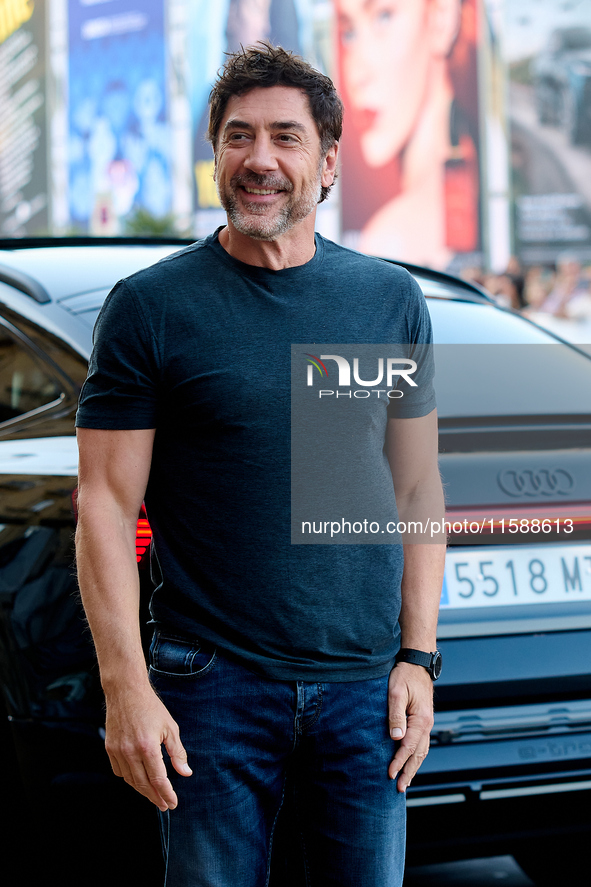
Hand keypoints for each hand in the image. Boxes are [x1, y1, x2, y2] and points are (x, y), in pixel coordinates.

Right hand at [104, 684, 191, 810]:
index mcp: (148, 746)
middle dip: (155, 797)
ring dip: (142, 790)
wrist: (126, 692)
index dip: (166, 794)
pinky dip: (129, 778)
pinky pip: (119, 771)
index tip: (173, 803)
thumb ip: (177, 752)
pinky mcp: (109, 748)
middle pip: (143, 784)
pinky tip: (138, 778)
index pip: (158, 779)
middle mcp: (130, 752)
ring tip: (154, 795)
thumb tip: (186, 773)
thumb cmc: (151, 708)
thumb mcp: (170, 727)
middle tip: (165, 805)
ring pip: (130, 780)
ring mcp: (118, 751)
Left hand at [387, 662, 433, 791]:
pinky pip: (422, 743)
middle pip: (418, 754)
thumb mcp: (396, 692)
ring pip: (422, 751)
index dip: (399, 761)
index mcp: (421, 719)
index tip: (390, 774)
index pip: (409, 746)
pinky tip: (412, 762)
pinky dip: (417, 756)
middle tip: (399, 788)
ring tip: (406, 781)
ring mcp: (427, 723)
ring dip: (413, 767)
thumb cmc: (404, 675)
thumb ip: (395, 715)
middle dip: (408, 771)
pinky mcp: (423, 720)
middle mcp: (427, 724)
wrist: (418, 663)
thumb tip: (396, 738)